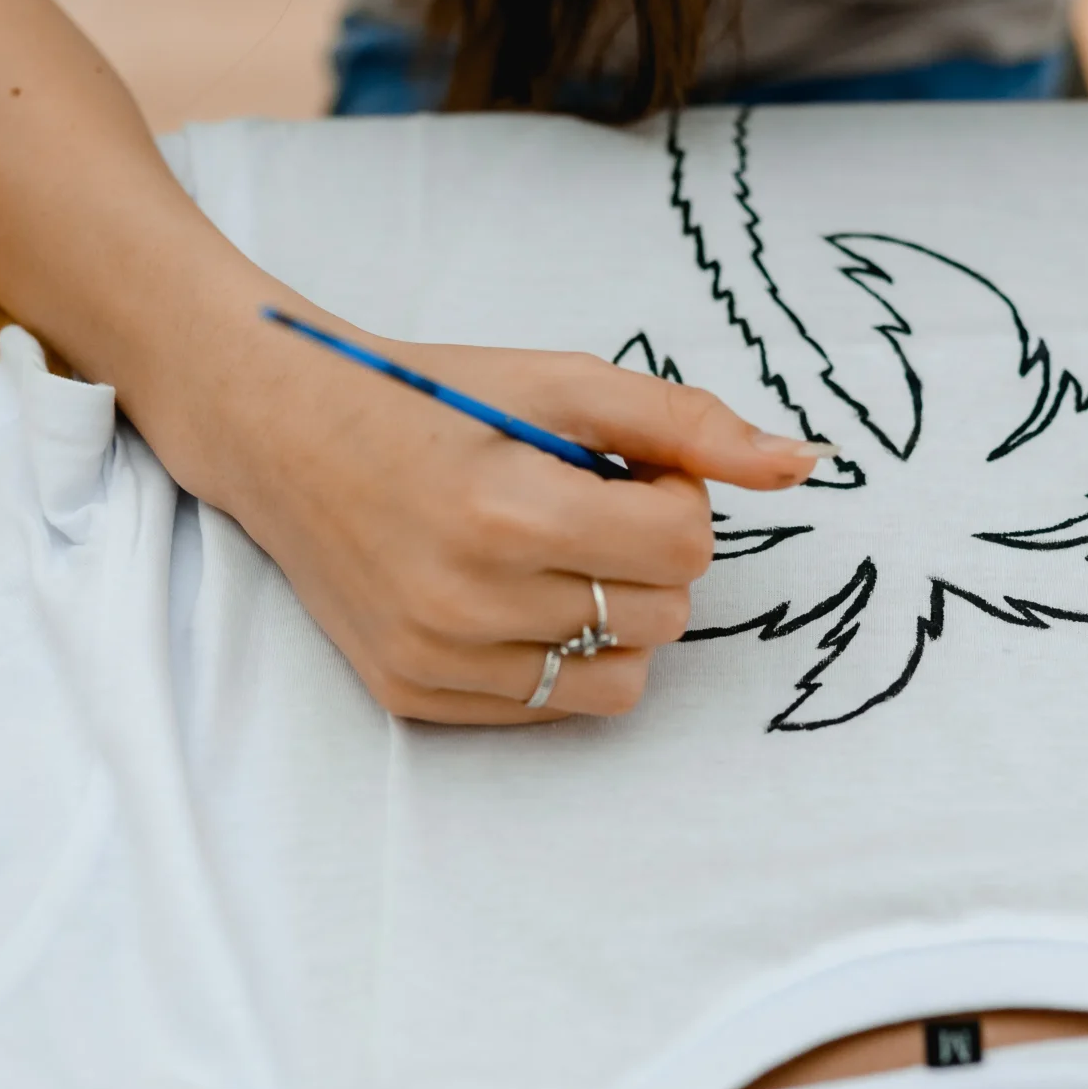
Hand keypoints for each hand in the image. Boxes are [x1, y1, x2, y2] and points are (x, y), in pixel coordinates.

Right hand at [181, 326, 829, 723]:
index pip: (684, 543)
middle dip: (648, 556)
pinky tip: (509, 594)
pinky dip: (557, 654)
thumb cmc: (431, 397)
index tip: (630, 470)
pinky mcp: (413, 695)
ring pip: (621, 679)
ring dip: (615, 616)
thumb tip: (805, 465)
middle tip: (583, 504)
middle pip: (663, 614)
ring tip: (555, 555)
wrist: (282, 433)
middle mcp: (465, 598)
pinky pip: (552, 706)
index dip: (677, 496)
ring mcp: (435, 658)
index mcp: (506, 507)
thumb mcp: (561, 382)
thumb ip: (686, 422)